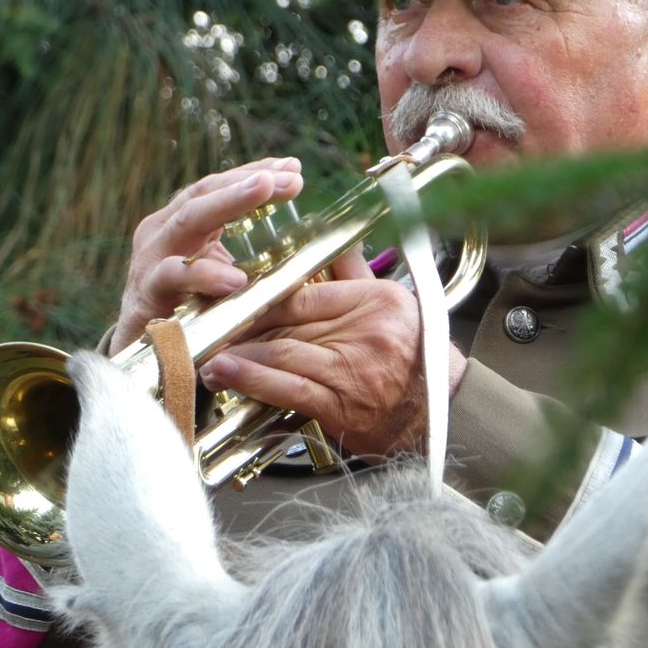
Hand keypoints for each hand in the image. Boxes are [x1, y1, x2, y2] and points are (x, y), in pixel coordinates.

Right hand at [109, 158, 303, 353]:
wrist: (144, 356)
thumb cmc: (189, 308)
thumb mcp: (221, 271)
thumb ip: (250, 248)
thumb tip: (294, 229)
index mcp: (181, 222)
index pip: (218, 186)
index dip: (254, 173)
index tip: (292, 166)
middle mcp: (163, 231)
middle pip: (205, 192)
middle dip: (247, 181)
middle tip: (289, 177)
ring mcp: (151, 258)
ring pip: (187, 219)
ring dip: (228, 202)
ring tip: (265, 191)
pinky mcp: (146, 293)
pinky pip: (173, 277)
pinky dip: (205, 276)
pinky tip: (236, 279)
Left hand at [197, 251, 467, 456]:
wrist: (442, 411)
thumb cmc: (414, 356)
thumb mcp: (392, 303)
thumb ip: (352, 272)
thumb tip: (330, 236)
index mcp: (374, 300)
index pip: (304, 292)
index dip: (261, 296)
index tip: (232, 298)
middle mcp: (364, 332)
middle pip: (288, 322)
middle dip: (242, 325)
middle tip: (206, 324)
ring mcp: (352, 370)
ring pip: (283, 353)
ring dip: (238, 353)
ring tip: (207, 351)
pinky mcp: (341, 406)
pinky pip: (289, 389)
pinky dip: (253, 381)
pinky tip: (227, 374)